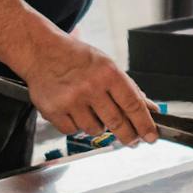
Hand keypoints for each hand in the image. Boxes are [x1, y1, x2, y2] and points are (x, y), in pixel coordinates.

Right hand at [10, 31, 157, 145]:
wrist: (41, 52)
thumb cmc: (77, 58)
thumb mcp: (107, 65)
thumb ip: (129, 89)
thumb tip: (151, 109)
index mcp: (108, 73)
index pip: (133, 105)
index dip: (145, 124)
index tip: (151, 137)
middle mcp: (90, 86)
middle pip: (117, 123)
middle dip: (129, 136)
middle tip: (132, 141)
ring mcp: (71, 100)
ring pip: (95, 130)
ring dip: (98, 126)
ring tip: (91, 110)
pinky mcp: (54, 111)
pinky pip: (74, 131)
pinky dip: (77, 125)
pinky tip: (74, 111)